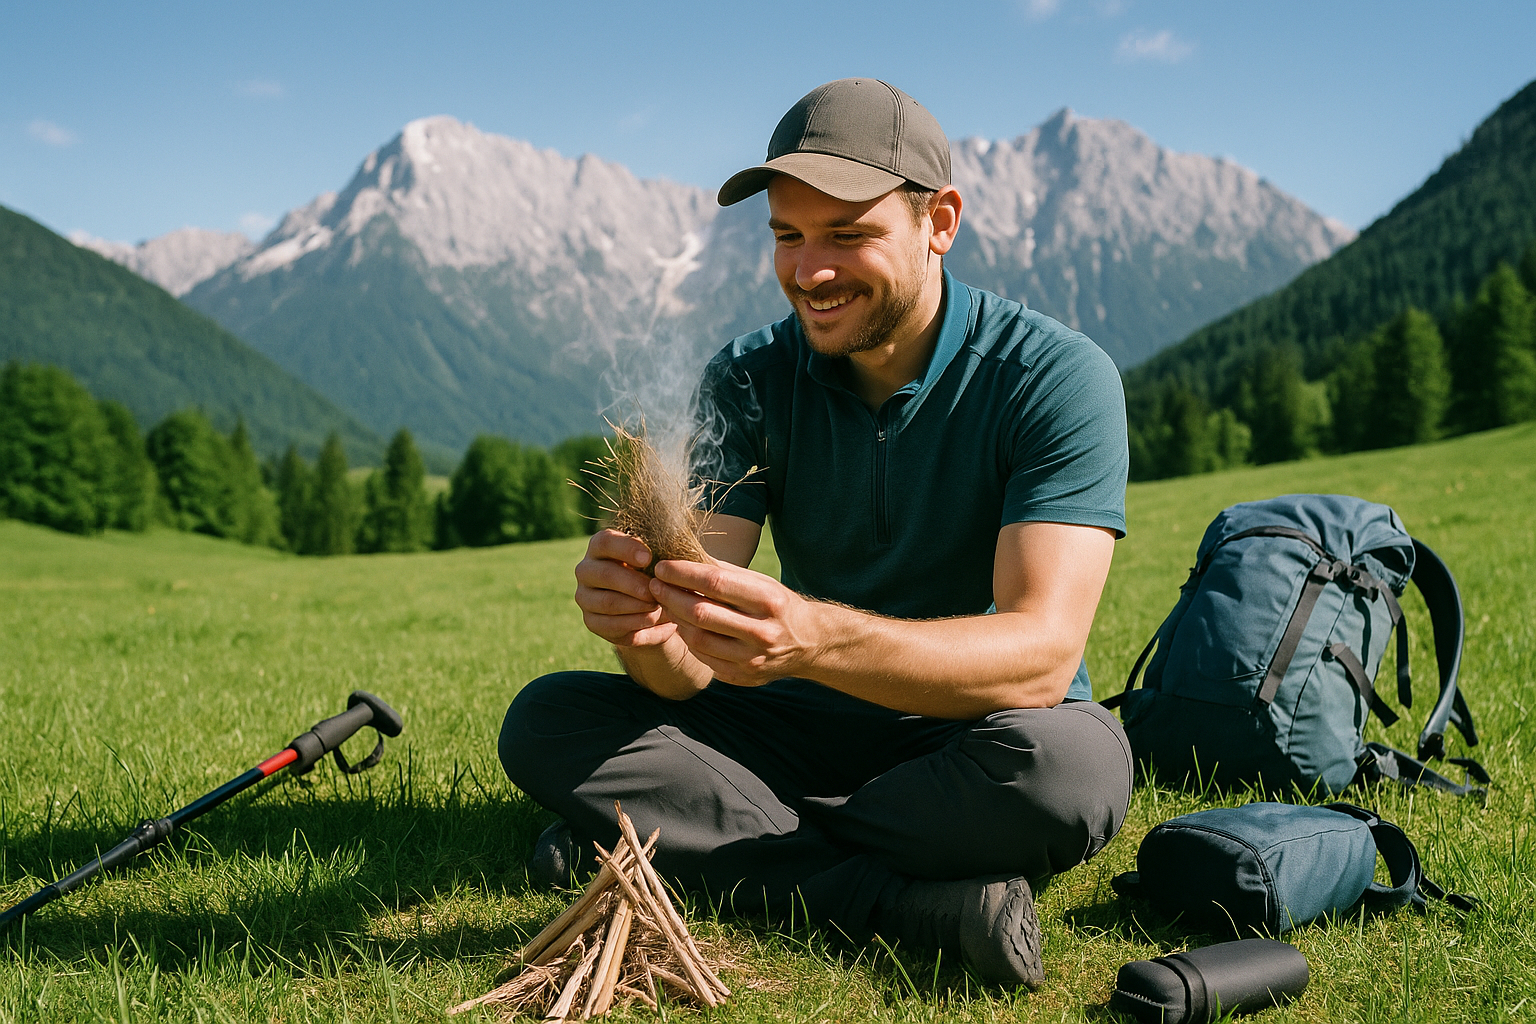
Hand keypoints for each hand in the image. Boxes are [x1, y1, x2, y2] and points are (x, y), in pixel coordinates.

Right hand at [574, 530, 676, 648]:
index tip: (648, 558)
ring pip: (608, 602)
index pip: (605, 542)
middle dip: (634, 583)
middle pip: (605, 574)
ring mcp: (585, 597)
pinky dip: (635, 623)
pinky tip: (652, 619)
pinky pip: (611, 624)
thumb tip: (668, 559)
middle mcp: (586, 570)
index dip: (626, 549)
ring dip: (637, 605)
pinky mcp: (591, 621)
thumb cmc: (654, 574)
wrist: (651, 607)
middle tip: (656, 589)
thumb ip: (657, 556)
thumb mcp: (656, 561)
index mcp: (599, 547)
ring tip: (658, 606)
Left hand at [648, 558, 825, 686]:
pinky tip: (682, 625)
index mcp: (768, 601)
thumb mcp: (761, 582)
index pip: (715, 583)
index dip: (683, 574)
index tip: (663, 566)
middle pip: (701, 613)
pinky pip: (703, 657)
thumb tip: (683, 556)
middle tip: (654, 585)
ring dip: (675, 619)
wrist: (809, 644)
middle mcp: (762, 632)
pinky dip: (688, 639)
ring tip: (665, 604)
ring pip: (697, 639)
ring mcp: (752, 659)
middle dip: (671, 596)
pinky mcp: (742, 677)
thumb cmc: (778, 605)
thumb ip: (724, 572)